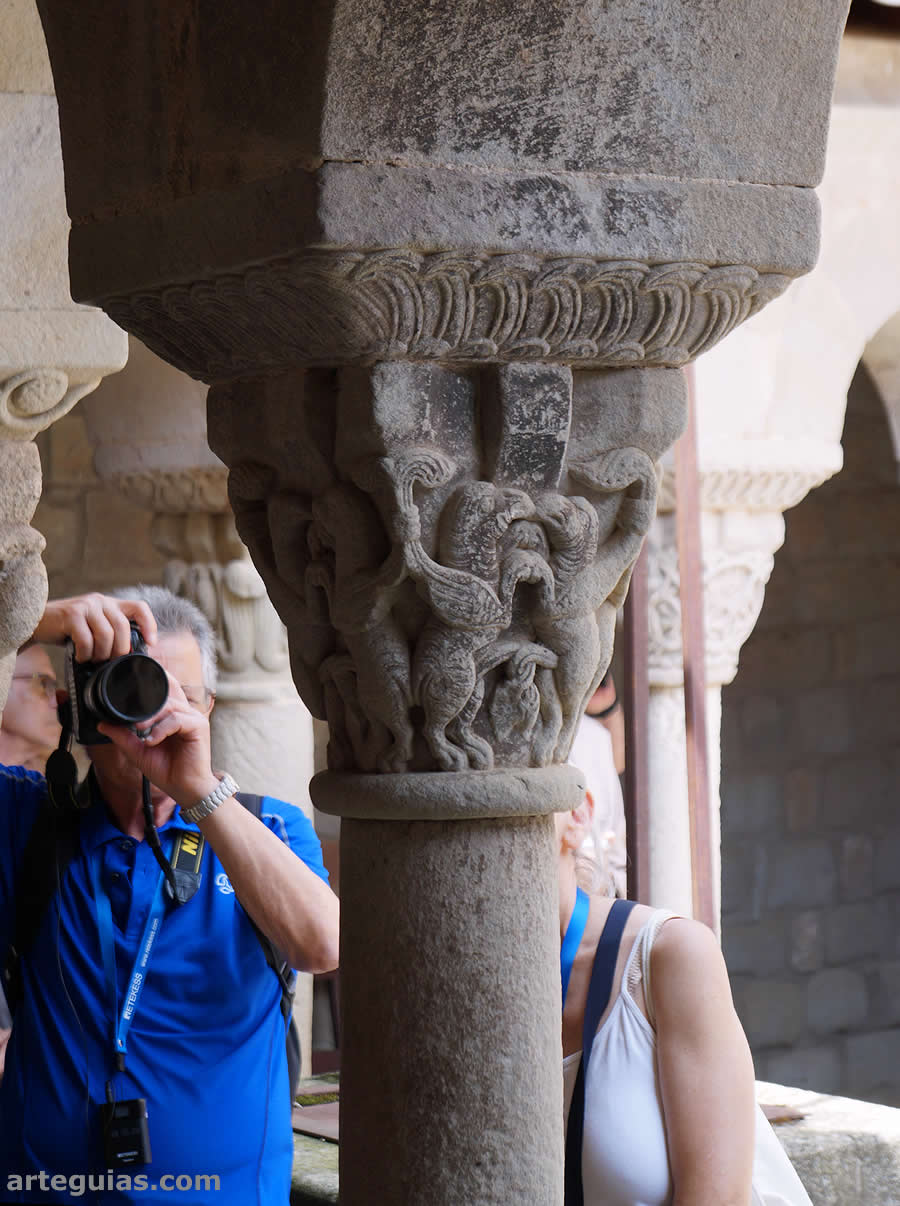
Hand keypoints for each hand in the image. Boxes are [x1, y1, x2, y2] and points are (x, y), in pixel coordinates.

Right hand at [33, 594, 157, 661]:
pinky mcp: (71, 615)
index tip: (150, 644)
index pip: (139, 608)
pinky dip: (85, 654)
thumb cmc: (67, 629)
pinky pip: (87, 640)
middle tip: (110, 661)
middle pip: (123, 628)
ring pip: (107, 635)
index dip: (149, 625)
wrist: (36, 622)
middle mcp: (100, 601)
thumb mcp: (92, 626)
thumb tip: (129, 654)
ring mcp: (86, 606)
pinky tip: (80, 656)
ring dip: (101, 654)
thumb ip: (110, 632)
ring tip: (92, 659)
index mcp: (110, 603)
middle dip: (120, 650)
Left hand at [97, 674, 217, 808]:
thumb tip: (102, 724)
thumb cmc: (166, 769)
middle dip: (145, 702)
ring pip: (169, 705)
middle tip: (132, 721)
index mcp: (173, 715)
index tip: (136, 677)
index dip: (154, 679)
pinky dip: (161, 729)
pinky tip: (152, 741)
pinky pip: (177, 719)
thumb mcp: (138, 751)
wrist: (183, 788)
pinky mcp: (199, 727)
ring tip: (140, 731)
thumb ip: (123, 736)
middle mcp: (185, 712)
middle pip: (165, 693)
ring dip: (150, 718)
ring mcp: (193, 718)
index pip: (166, 688)